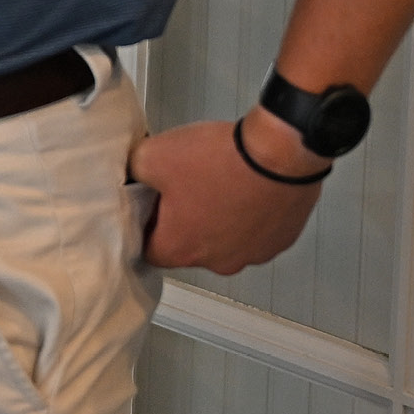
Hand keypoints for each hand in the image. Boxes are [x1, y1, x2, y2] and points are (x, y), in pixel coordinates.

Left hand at [130, 111, 329, 272]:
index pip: (149, 249)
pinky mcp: (280, 241)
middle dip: (181, 219)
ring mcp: (253, 254)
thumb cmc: (219, 158)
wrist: (279, 152)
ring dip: (217, 217)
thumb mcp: (152, 154)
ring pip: (222, 240)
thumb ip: (133, 171)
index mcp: (183, 249)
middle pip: (188, 246)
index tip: (150, 202)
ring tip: (217, 181)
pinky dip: (247, 214)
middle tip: (183, 185)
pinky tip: (244, 185)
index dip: (145, 223)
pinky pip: (253, 231)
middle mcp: (218, 261)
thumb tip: (133, 175)